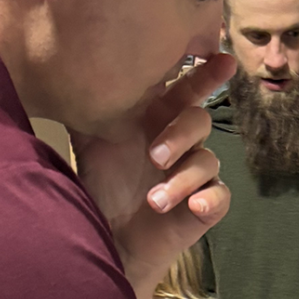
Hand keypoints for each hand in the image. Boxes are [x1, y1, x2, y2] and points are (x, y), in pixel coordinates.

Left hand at [74, 52, 235, 298]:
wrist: (104, 238)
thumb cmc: (100, 186)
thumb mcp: (89, 141)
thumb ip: (91, 105)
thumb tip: (76, 65)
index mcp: (158, 121)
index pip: (186, 90)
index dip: (206, 74)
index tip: (223, 60)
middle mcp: (180, 144)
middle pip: (199, 121)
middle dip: (180, 136)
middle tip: (154, 157)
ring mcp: (195, 175)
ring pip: (208, 161)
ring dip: (182, 179)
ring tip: (155, 200)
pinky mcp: (204, 207)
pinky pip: (219, 196)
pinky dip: (209, 199)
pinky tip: (194, 205)